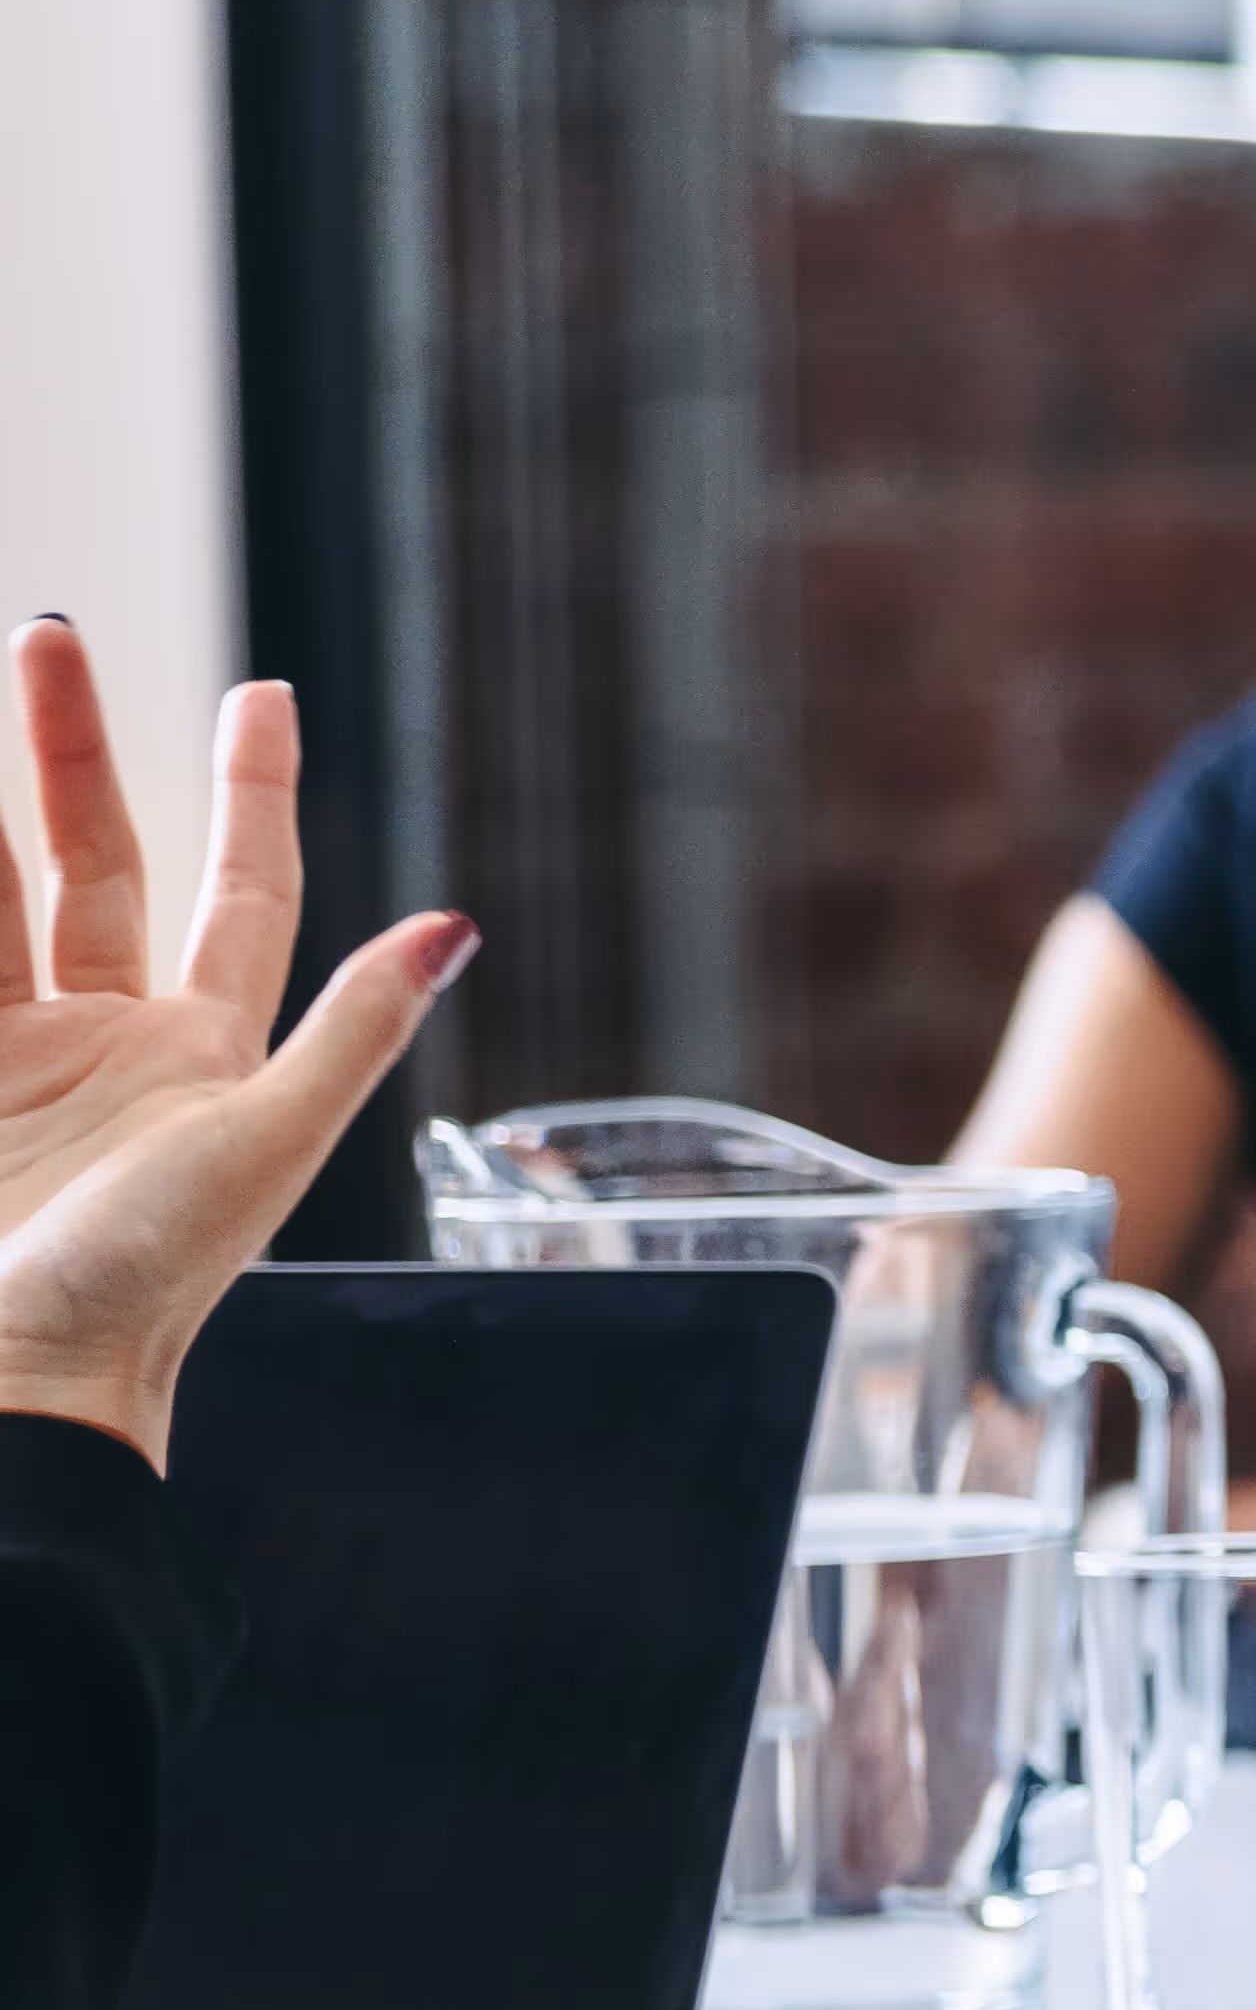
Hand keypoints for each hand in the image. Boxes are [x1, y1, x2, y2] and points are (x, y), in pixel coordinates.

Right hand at [0, 627, 472, 1463]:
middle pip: (90, 859)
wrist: (18, 1380)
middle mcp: (110, 1040)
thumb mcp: (265, 1145)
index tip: (263, 690)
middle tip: (44, 629)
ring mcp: (15, 1060)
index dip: (254, 790)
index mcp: (208, 1048)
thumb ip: (354, 1031)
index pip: (242, 886)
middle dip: (64, 747)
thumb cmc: (148, 1283)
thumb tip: (457, 925)